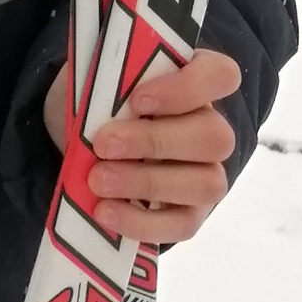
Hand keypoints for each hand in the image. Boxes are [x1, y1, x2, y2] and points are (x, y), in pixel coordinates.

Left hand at [42, 46, 242, 246]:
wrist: (80, 145)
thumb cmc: (97, 105)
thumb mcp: (96, 82)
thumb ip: (106, 83)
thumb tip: (99, 105)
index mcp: (195, 84)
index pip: (221, 76)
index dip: (186, 88)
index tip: (137, 100)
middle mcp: (210, 129)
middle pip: (214, 137)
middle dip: (155, 142)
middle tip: (104, 144)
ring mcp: (206, 175)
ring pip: (206, 184)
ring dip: (148, 182)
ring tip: (98, 181)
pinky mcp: (190, 214)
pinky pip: (183, 225)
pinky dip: (141, 221)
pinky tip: (105, 211)